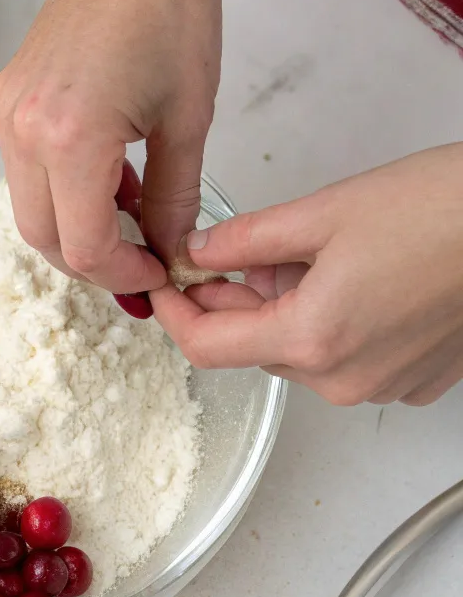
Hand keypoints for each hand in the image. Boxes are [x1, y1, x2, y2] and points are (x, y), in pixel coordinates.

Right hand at [0, 0, 220, 294]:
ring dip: (76, 227)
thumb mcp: (189, 117)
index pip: (82, 247)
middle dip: (95, 261)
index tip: (160, 270)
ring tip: (131, 209)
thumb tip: (169, 251)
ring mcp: (6, 113)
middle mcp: (22, 131)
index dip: (124, 275)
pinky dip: (62, 190)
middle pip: (44, 238)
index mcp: (71, 138)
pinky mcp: (5, 98)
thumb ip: (174, 199)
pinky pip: (25, 170)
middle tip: (144, 254)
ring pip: (30, 208)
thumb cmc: (176, 7)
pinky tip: (106, 173)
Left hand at [153, 145, 462, 405]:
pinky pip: (343, 356)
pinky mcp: (414, 379)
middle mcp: (345, 380)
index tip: (162, 283)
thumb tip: (197, 253)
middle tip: (232, 251)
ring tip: (305, 253)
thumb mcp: (322, 213)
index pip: (206, 347)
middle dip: (231, 301)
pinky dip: (325, 321)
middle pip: (252, 348)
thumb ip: (244, 240)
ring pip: (297, 351)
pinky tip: (348, 276)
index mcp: (313, 339)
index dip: (172, 313)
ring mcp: (384, 386)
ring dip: (280, 308)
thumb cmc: (442, 210)